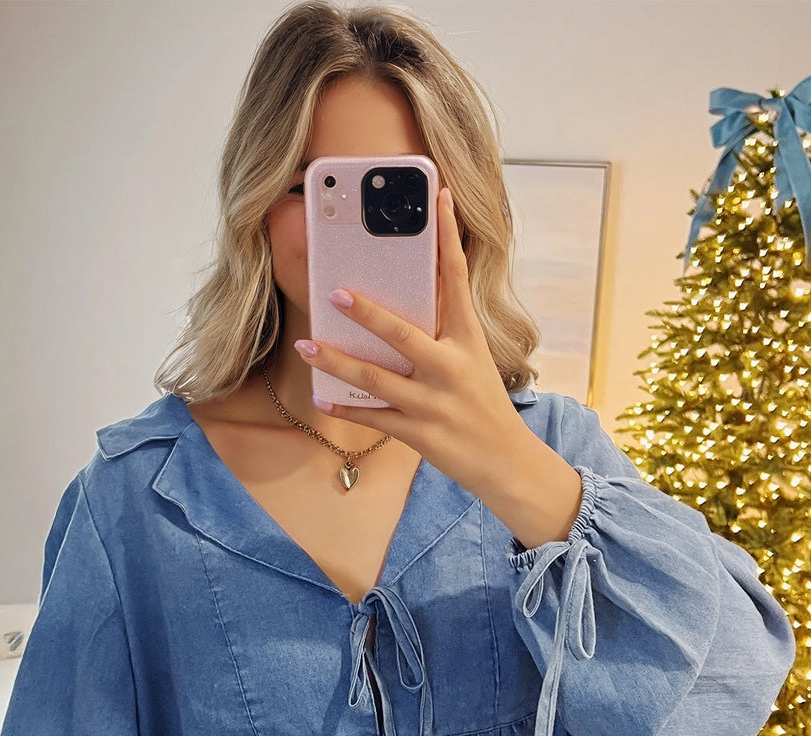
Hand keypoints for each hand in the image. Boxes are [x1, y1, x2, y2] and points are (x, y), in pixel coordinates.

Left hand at [294, 186, 534, 497]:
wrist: (505, 460)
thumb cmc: (483, 402)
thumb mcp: (474, 358)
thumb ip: (446, 325)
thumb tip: (419, 286)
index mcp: (468, 340)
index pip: (458, 280)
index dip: (448, 237)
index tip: (438, 198)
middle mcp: (450, 368)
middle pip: (403, 334)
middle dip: (366, 314)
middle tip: (334, 292)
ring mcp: (432, 403)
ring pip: (375, 379)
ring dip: (336, 363)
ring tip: (306, 346)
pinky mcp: (418, 433)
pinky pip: (374, 418)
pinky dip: (345, 408)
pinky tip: (322, 397)